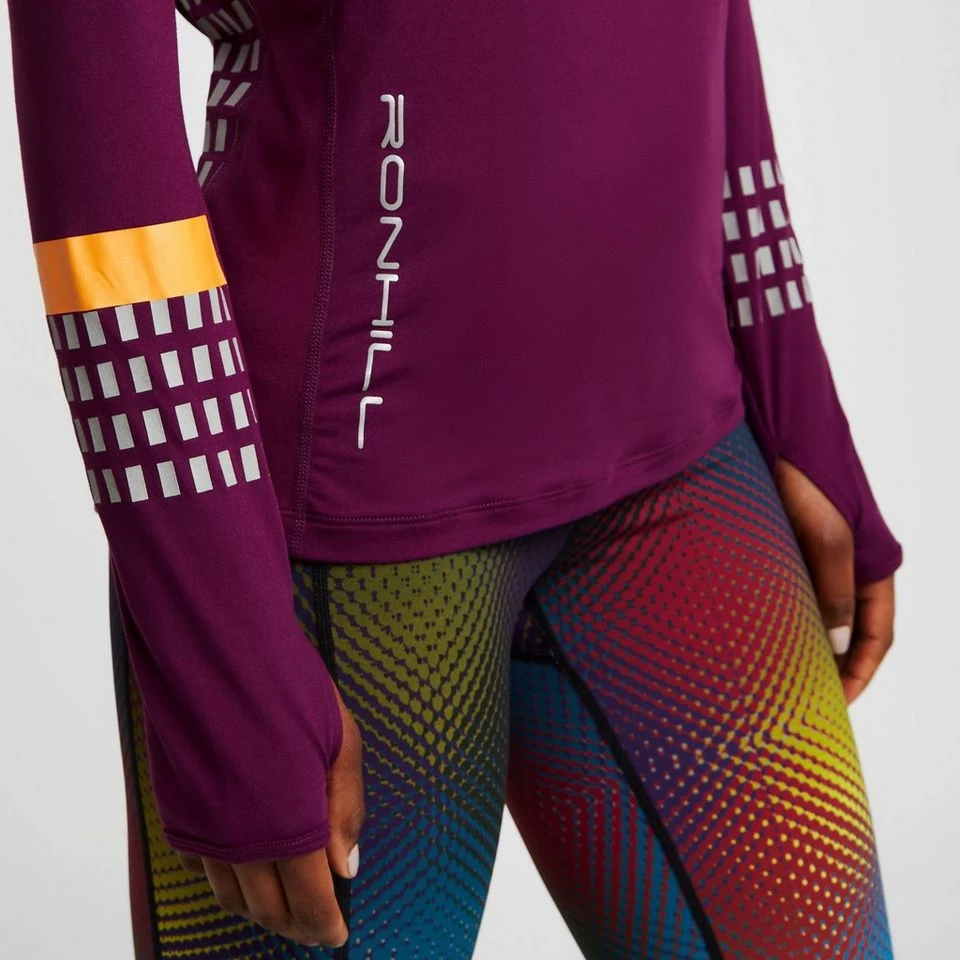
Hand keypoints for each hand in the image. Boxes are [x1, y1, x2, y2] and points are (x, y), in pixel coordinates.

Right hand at [175, 682, 365, 947]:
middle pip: (268, 910)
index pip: (308, 901)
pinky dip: (225, 881)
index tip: (337, 936)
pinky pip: (200, 869)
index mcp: (287, 823)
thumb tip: (347, 868)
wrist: (220, 650)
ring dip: (260, 908)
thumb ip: (345, 809)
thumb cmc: (289, 688)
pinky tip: (244, 869)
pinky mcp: (177, 812)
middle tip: (317, 925)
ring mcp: (203, 828)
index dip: (324, 926)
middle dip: (296, 924)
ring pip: (230, 897)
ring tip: (285, 902)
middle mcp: (239, 838)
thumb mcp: (340, 740)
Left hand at [773, 455, 895, 705]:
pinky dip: (781, 618)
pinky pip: (789, 594)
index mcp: (873, 565)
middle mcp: (848, 566)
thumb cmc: (807, 478)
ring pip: (817, 613)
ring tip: (779, 677)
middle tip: (804, 700)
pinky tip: (759, 637)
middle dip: (832, 665)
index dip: (860, 670)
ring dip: (804, 643)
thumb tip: (836, 645)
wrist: (773, 433)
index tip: (839, 704)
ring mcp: (815, 558)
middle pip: (847, 629)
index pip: (877, 634)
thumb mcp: (827, 537)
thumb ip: (834, 590)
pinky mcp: (785, 548)